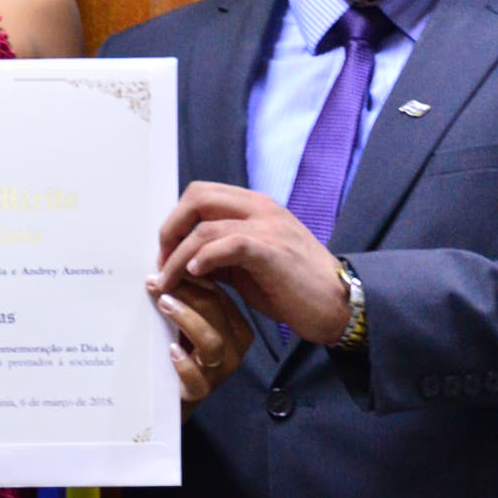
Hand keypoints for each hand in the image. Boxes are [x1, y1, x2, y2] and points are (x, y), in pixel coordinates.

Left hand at [150, 182, 351, 345]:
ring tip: (167, 282)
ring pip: (204, 227)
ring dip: (176, 257)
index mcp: (255, 206)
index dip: (175, 221)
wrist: (337, 303)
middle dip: (169, 231)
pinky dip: (203, 259)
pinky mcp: (271, 251)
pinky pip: (227, 244)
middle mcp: (260, 208)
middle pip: (196, 197)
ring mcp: (268, 227)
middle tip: (160, 264)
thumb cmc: (294, 287)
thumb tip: (184, 262)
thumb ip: (220, 255)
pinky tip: (194, 275)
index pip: (201, 194)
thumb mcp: (250, 264)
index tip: (165, 254)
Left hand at [156, 276, 252, 411]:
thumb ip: (183, 299)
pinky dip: (184, 363)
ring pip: (211, 341)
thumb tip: (163, 266)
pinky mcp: (201, 392)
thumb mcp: (183, 323)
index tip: (164, 267)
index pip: (218, 295)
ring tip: (163, 305)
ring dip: (186, 319)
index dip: (192, 278)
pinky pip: (197, 378)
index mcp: (234, 326)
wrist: (164, 398)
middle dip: (186, 293)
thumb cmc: (175, 353)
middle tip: (156, 283)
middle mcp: (234, 347)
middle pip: (217, 311)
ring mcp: (220, 371)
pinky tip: (170, 349)